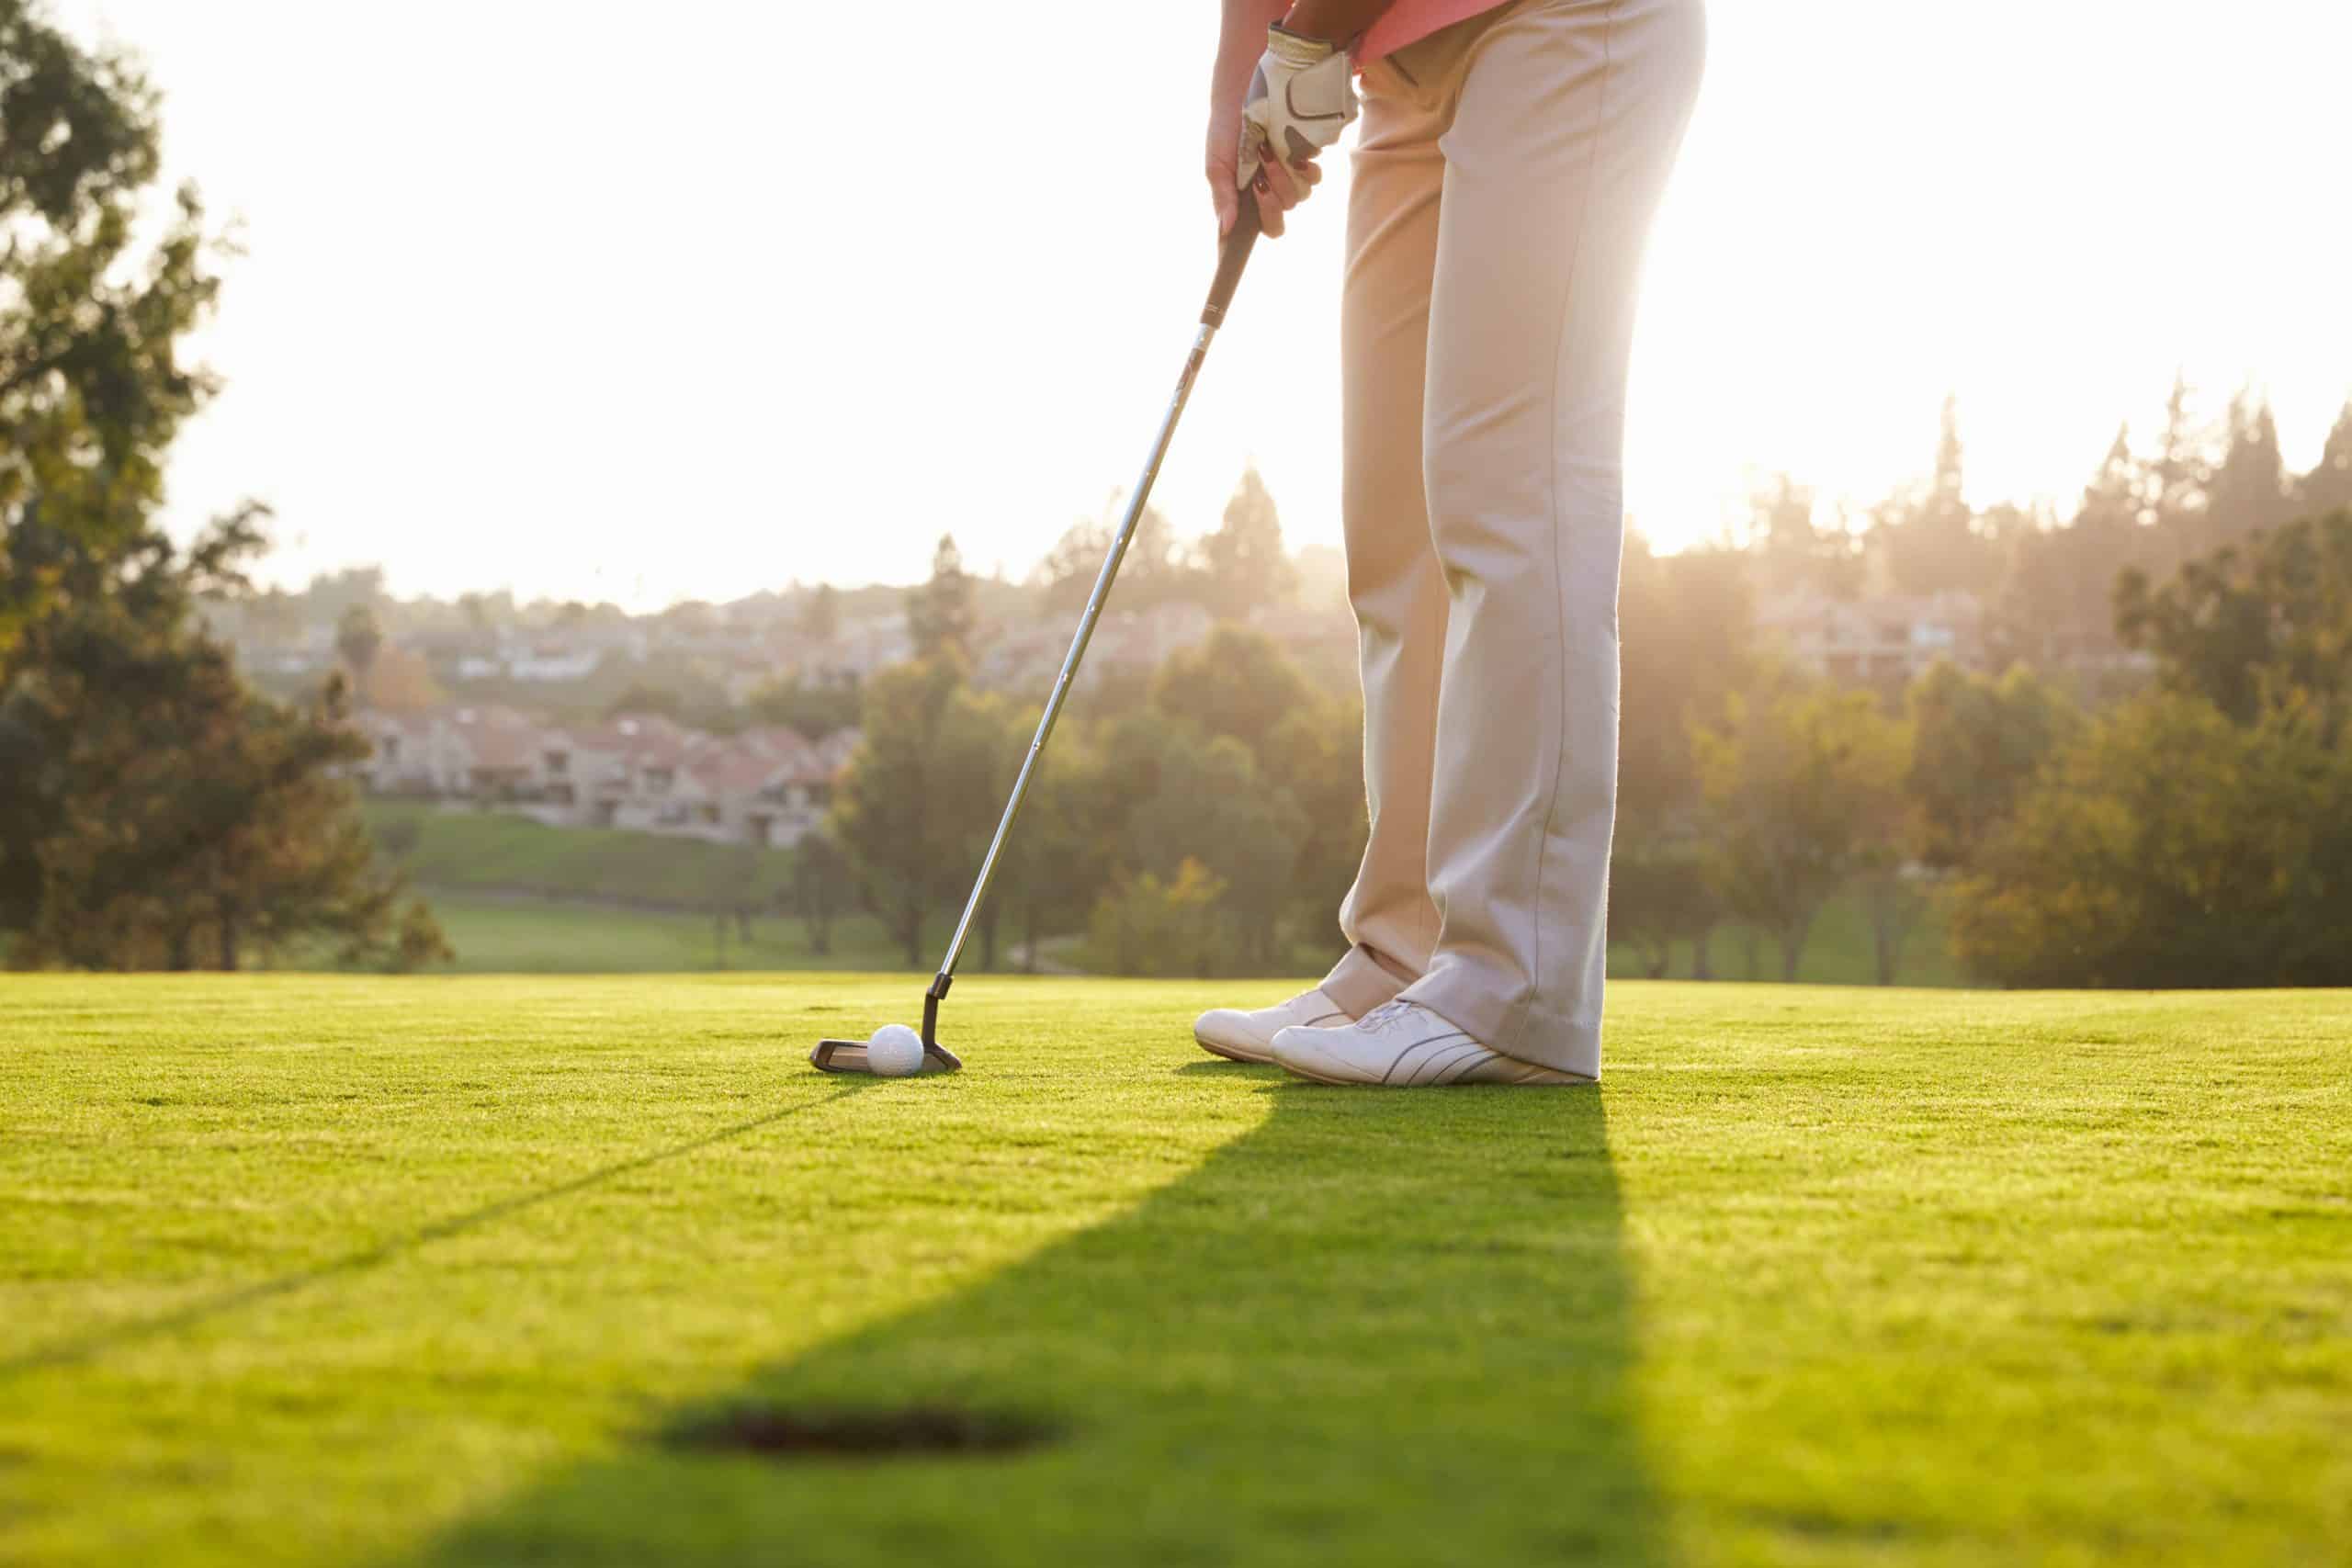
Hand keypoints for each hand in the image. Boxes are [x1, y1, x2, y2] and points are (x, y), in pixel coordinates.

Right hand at [1207, 101, 1321, 239]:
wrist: (1241, 94)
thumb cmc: (1225, 132)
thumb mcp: (1217, 166)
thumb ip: (1222, 197)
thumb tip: (1225, 229)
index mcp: (1252, 201)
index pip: (1270, 227)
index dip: (1269, 218)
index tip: (1258, 195)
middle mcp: (1275, 192)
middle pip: (1286, 210)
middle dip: (1273, 193)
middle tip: (1259, 170)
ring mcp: (1292, 176)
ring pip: (1300, 194)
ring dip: (1284, 176)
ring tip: (1267, 152)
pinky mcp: (1305, 158)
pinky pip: (1313, 176)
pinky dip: (1304, 166)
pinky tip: (1291, 152)